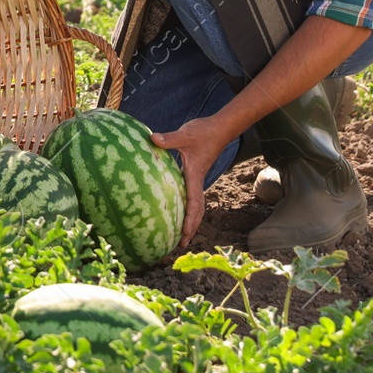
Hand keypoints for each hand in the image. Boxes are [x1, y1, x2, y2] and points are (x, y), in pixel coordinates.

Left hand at [151, 115, 237, 246]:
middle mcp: (198, 180)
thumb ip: (168, 139)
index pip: (194, 202)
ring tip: (183, 234)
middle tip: (182, 244)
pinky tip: (178, 208)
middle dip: (191, 227)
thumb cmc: (204, 132)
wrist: (221, 127)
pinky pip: (192, 195)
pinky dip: (188, 206)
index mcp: (195, 176)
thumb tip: (152, 139)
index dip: (190, 219)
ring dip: (191, 219)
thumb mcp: (185, 135)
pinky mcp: (196, 173)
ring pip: (197, 204)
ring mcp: (198, 178)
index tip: (185, 234)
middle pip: (197, 210)